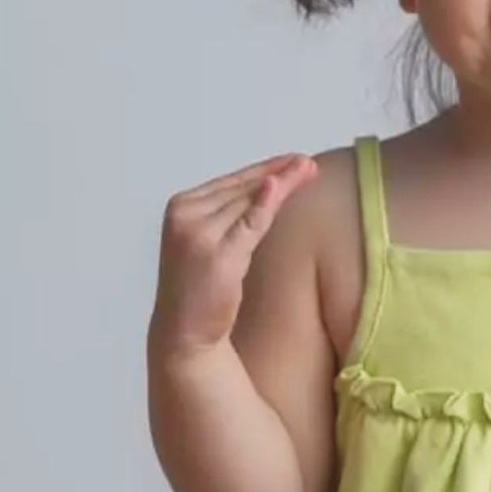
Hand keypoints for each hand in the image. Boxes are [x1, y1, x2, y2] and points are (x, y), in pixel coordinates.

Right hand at [150, 154, 317, 363]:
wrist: (183, 331)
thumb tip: (272, 183)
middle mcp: (185, 216)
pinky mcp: (216, 255)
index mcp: (181, 207)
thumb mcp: (216, 240)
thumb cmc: (202, 286)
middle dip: (278, 172)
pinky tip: (280, 186)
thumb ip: (236, 212)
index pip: (231, 181)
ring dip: (281, 182)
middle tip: (308, 162)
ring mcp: (199, 235)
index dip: (265, 169)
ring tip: (308, 170)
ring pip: (249, 201)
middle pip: (242, 187)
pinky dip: (266, 204)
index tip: (293, 159)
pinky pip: (249, 224)